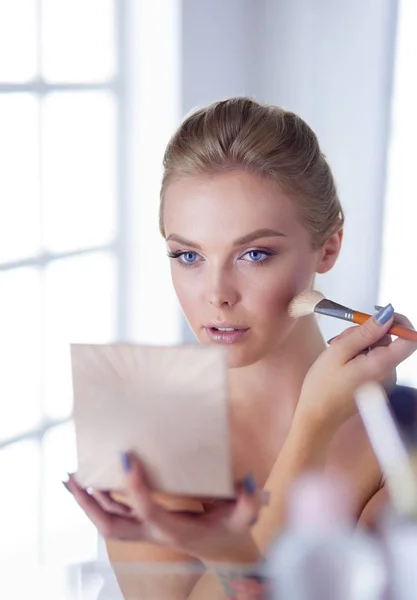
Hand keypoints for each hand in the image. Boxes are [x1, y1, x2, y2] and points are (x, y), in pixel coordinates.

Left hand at [66, 453, 261, 564]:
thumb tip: (247, 481)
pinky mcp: (144, 523)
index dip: (134, 486)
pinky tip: (91, 484)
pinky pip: (114, 515)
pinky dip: (99, 501)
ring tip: (72, 478)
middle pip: (111, 526)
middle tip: (75, 478)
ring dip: (88, 502)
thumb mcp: (245, 518)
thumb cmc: (230, 530)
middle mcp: (153, 531)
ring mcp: (146, 529)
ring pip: (107, 523)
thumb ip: (250, 502)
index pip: (147, 509)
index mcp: (174, 529)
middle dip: (89, 505)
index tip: (126, 457)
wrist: (222, 550)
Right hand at [296, 304, 416, 429]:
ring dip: (359, 343)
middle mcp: (389, 374)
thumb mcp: (339, 351)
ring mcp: (384, 380)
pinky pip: (373, 359)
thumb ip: (365, 332)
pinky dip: (358, 355)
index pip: (410, 338)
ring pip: (379, 348)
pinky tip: (341, 362)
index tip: (379, 314)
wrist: (317, 417)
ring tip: (337, 352)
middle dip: (366, 332)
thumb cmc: (323, 387)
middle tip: (341, 338)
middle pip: (389, 340)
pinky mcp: (377, 383)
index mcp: (382, 366)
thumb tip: (387, 314)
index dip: (398, 321)